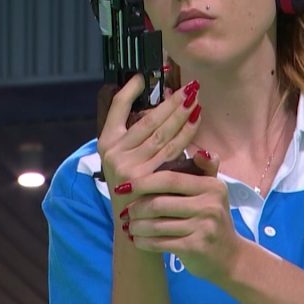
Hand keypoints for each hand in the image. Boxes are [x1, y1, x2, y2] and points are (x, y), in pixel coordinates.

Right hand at [97, 74, 202, 216]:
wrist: (137, 229)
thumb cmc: (138, 191)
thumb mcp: (131, 161)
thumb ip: (142, 137)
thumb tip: (165, 107)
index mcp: (106, 143)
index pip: (116, 108)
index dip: (130, 90)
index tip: (144, 75)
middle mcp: (114, 153)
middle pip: (148, 120)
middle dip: (171, 102)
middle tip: (190, 87)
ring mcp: (128, 165)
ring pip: (162, 133)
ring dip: (182, 114)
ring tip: (196, 100)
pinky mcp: (145, 177)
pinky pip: (172, 150)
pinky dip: (186, 134)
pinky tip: (196, 122)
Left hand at [116, 150, 243, 282]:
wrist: (230, 256)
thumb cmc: (213, 219)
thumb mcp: (213, 192)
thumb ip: (204, 170)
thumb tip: (199, 151)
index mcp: (211, 186)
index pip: (169, 179)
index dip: (143, 182)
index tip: (124, 186)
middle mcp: (210, 205)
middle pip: (158, 203)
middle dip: (136, 208)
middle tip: (124, 212)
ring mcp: (204, 227)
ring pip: (156, 225)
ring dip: (136, 226)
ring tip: (128, 226)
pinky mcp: (196, 248)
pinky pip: (160, 243)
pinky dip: (143, 242)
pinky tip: (136, 240)